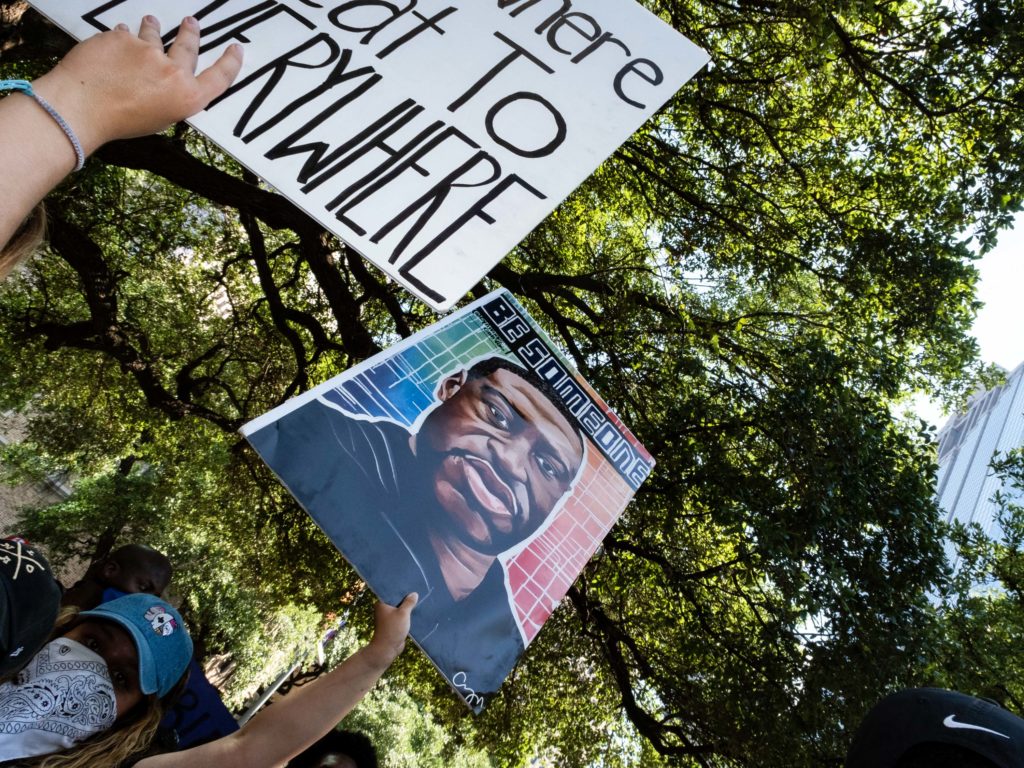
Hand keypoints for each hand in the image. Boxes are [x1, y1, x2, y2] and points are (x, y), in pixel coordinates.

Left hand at [32, 16, 242, 155]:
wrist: (80, 107)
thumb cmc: (118, 122)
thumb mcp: (158, 119)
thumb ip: (170, 98)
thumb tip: (167, 84)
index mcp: (186, 97)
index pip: (219, 77)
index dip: (231, 62)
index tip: (236, 49)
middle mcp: (172, 71)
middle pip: (188, 46)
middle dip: (191, 33)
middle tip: (192, 23)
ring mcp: (147, 50)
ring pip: (154, 34)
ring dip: (154, 28)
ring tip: (152, 22)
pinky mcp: (122, 37)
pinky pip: (124, 34)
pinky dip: (122, 37)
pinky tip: (116, 43)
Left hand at [366, 593, 416, 667]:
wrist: (387, 648)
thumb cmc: (393, 629)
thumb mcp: (403, 614)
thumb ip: (409, 603)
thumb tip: (414, 594)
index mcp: (382, 603)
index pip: (392, 592)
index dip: (401, 588)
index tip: (410, 583)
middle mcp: (384, 609)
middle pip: (397, 600)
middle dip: (406, 597)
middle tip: (417, 590)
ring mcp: (388, 617)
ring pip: (400, 609)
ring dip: (408, 607)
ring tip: (419, 599)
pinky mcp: (393, 624)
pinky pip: (402, 616)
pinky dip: (407, 615)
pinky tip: (417, 611)